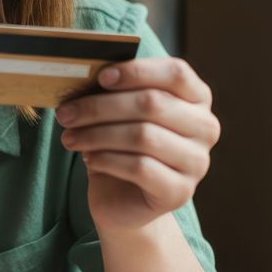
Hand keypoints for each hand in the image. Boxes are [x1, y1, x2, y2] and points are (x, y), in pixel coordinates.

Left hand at [56, 58, 220, 233]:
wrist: (123, 200)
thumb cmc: (121, 147)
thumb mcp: (119, 113)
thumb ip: (113, 92)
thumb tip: (83, 75)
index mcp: (197, 99)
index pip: (176, 73)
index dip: (137, 71)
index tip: (101, 77)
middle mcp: (205, 128)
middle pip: (153, 104)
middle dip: (100, 107)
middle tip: (66, 114)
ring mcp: (196, 162)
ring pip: (143, 136)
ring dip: (97, 135)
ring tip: (69, 138)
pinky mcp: (180, 191)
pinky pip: (140, 167)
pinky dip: (107, 160)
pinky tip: (88, 160)